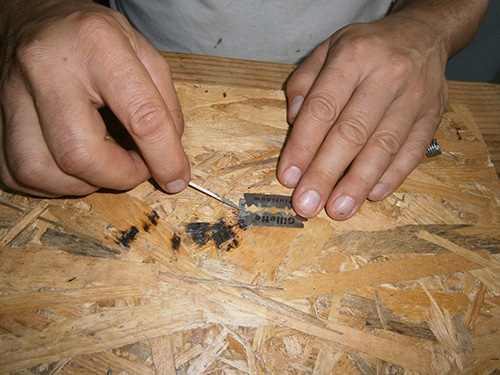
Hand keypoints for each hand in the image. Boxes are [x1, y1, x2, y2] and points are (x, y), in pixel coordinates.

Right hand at [0, 1, 188, 196]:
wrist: (38, 20)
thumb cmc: (94, 39)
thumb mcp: (143, 54)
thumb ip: (165, 106)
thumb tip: (171, 161)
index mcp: (96, 45)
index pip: (141, 116)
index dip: (165, 157)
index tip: (176, 177)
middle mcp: (46, 69)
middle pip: (80, 154)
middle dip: (119, 176)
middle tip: (135, 166)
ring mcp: (11, 95)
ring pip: (42, 171)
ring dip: (84, 183)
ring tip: (103, 162)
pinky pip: (19, 174)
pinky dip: (55, 183)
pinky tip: (72, 164)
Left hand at [278, 15, 447, 219]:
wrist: (423, 35)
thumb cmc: (366, 48)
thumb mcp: (327, 49)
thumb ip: (303, 82)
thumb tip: (293, 121)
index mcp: (354, 56)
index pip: (323, 107)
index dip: (303, 146)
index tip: (288, 177)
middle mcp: (387, 76)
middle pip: (352, 132)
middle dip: (326, 173)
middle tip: (307, 204)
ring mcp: (415, 97)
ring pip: (384, 147)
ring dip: (358, 183)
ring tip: (338, 210)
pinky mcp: (433, 115)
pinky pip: (412, 151)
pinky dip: (391, 177)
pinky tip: (371, 195)